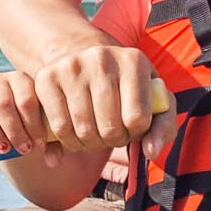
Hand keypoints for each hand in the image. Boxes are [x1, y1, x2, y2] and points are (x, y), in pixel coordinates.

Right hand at [0, 45, 176, 164]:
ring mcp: (72, 66)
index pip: (138, 119)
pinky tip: (76, 135)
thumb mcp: (154, 101)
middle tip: (112, 134)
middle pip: (110, 128)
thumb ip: (163, 128)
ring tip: (96, 135)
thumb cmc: (127, 88)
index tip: (132, 127)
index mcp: (134, 61)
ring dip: (90, 145)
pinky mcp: (47, 77)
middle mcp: (102, 58)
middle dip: (113, 141)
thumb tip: (150, 152)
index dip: (136, 134)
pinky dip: (68, 141)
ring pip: (84, 130)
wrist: (87, 60)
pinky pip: (59, 127)